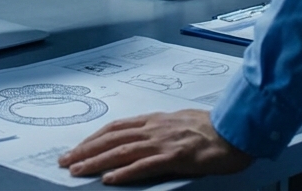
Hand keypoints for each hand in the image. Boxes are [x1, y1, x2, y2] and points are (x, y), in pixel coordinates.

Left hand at [57, 109, 252, 184]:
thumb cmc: (213, 128)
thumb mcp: (180, 123)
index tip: (77, 148)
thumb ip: (160, 130)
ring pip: (122, 152)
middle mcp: (154, 128)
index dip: (93, 138)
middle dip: (85, 150)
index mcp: (155, 121)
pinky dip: (125, 173)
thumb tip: (142, 141)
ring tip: (77, 171)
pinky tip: (109, 180)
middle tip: (65, 161)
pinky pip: (145, 166)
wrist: (237, 130)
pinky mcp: (176, 157)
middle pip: (112, 138)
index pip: (116, 128)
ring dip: (96, 162)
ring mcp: (164, 142)